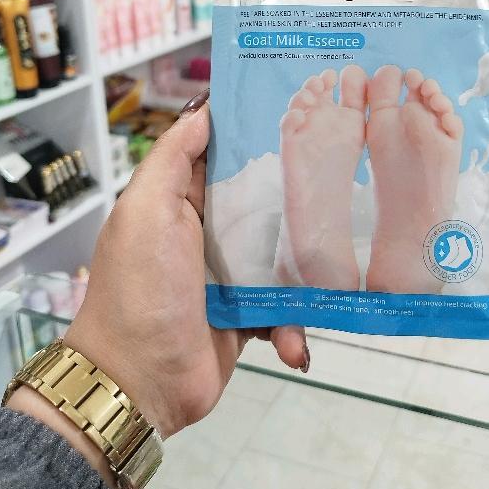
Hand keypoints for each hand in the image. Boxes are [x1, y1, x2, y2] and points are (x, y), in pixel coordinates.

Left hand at [63, 89, 307, 439]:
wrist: (138, 380)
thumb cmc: (141, 287)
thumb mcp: (146, 209)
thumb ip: (174, 157)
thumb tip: (205, 107)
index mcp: (182, 200)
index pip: (227, 155)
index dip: (261, 134)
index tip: (309, 111)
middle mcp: (209, 232)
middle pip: (267, 203)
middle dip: (304, 199)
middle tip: (350, 186)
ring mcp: (230, 276)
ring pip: (285, 256)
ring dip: (307, 273)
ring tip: (334, 279)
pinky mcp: (247, 317)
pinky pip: (284, 309)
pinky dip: (292, 327)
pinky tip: (292, 344)